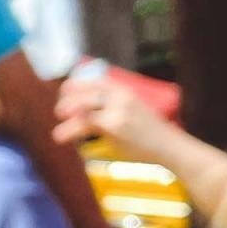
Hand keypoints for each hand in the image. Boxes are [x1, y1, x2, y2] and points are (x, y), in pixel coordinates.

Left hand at [53, 78, 175, 161]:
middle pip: (87, 90)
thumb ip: (113, 106)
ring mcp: (117, 110)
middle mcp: (121, 96)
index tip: (65, 91)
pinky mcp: (114, 125)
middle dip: (69, 97)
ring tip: (57, 125)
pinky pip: (86, 123)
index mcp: (125, 90)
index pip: (96, 81)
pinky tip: (61, 136)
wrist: (169, 146)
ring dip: (67, 112)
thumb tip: (89, 110)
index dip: (77, 85)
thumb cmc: (150, 133)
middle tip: (58, 109)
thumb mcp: (133, 111)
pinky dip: (70, 129)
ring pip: (84, 105)